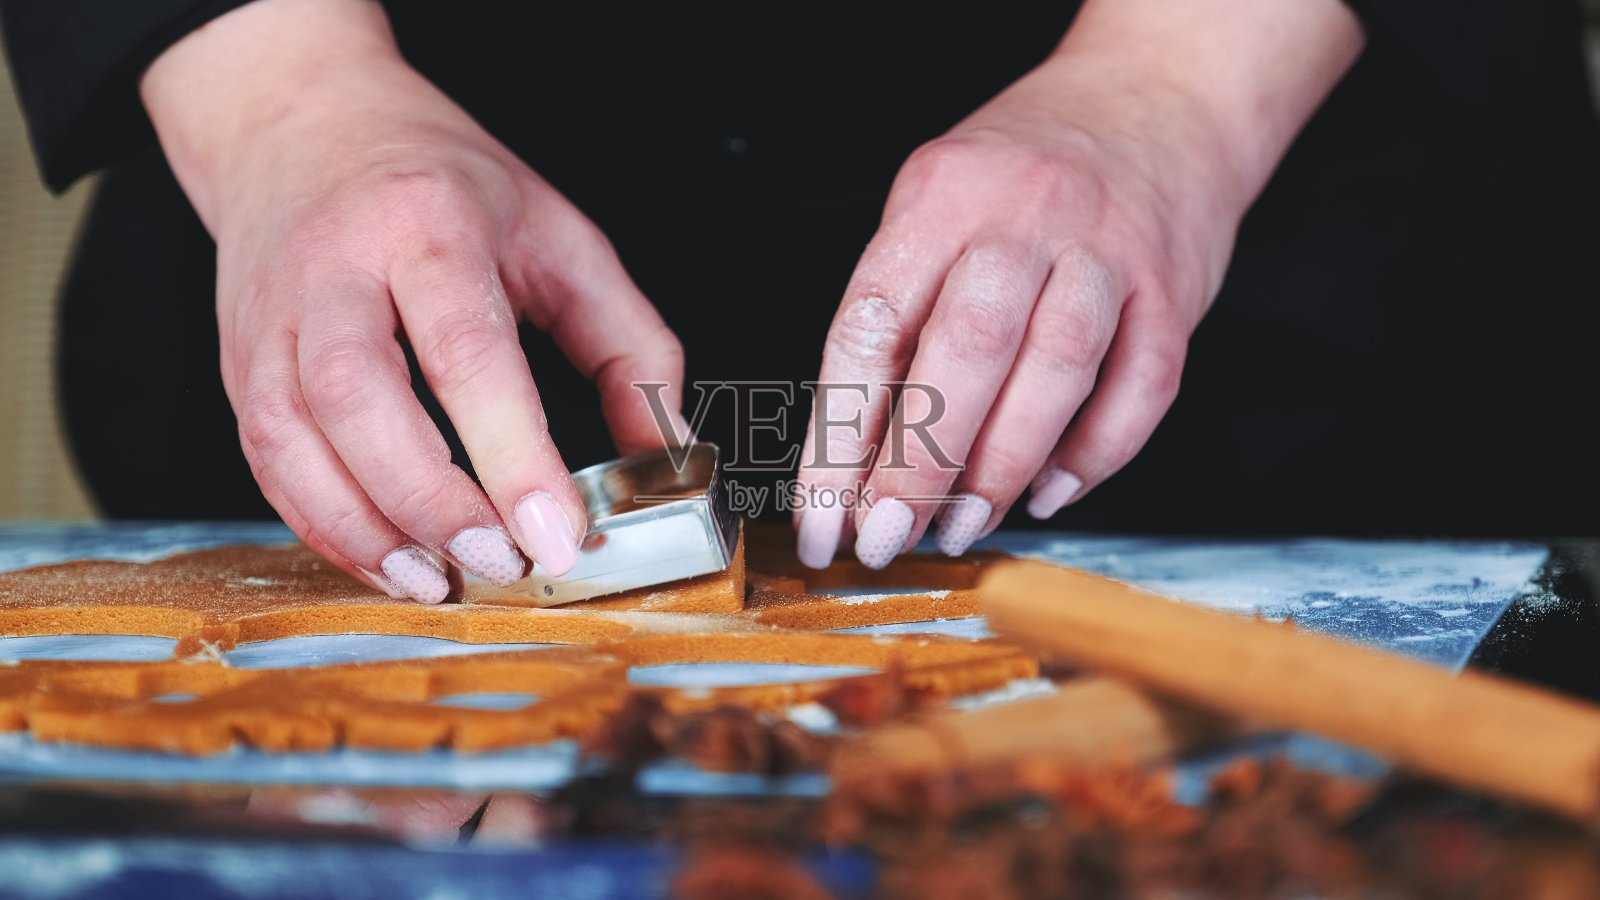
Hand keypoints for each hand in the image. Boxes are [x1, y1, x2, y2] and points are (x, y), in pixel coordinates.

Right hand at [142, 0, 683, 599]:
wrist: (301, 123)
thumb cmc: (442, 184)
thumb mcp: (561, 236)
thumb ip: (628, 345)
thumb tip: (666, 452)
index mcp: (428, 225)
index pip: (466, 349)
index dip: (513, 453)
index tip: (559, 531)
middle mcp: (334, 268)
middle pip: (356, 398)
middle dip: (431, 500)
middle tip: (502, 562)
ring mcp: (270, 318)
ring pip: (291, 438)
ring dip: (366, 530)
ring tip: (440, 583)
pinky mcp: (239, 363)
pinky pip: (265, 462)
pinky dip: (323, 526)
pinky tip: (387, 560)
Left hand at [794, 0, 1362, 567]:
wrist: (1157, 97)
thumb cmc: (1026, 170)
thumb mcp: (936, 206)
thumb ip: (900, 313)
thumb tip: (859, 456)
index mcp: (940, 196)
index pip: (869, 329)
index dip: (838, 440)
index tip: (821, 520)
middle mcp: (1023, 215)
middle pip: (965, 351)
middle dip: (919, 466)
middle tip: (889, 537)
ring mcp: (1105, 250)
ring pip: (1055, 372)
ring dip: (1002, 468)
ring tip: (964, 524)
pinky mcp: (1172, 288)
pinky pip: (1141, 388)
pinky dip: (1094, 455)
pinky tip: (1051, 490)